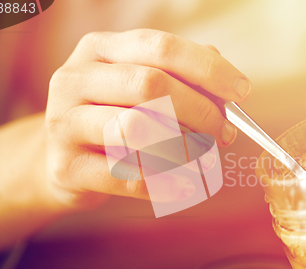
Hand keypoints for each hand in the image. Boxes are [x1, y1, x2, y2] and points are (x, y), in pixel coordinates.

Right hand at [45, 29, 250, 209]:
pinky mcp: (66, 166)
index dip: (207, 68)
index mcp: (100, 49)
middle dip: (200, 111)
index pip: (160, 47)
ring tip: (203, 157)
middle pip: (151, 86)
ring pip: (136, 129)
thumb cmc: (114, 117)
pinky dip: (164, 183)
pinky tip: (184, 184)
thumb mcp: (139, 87)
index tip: (242, 91)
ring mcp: (64, 123)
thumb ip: (182, 79)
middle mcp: (75, 79)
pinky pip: (126, 175)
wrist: (65, 159)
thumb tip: (228, 90)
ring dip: (183, 147)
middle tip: (223, 132)